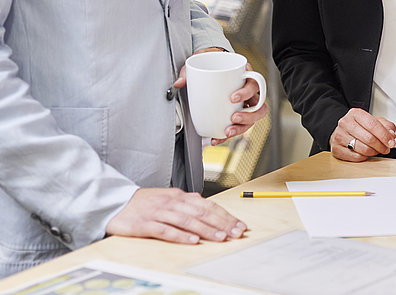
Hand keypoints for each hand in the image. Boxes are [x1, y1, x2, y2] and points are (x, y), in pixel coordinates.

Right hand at [105, 187, 245, 243]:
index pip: (208, 205)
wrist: (115, 202)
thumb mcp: (169, 199)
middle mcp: (172, 203)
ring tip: (220, 237)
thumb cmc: (145, 203)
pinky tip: (192, 240)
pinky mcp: (145, 223)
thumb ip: (188, 205)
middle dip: (222, 223)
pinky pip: (165, 230)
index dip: (225, 215)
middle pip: (202, 212)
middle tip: (236, 232)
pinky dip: (180, 235)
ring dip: (206, 229)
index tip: (239, 225)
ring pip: (187, 220)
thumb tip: (209, 211)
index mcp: (180, 196)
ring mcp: (159, 212)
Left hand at [174, 48, 268, 144]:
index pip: (255, 83)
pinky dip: (228, 135)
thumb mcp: (202, 60)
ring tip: (227, 131)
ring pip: (253, 119)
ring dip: (242, 127)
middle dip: (248, 116)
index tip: (232, 97)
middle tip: (233, 118)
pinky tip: (217, 138)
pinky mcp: (237, 113)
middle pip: (260, 105)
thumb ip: (190, 70)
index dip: (247, 92)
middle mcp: (249, 91)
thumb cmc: (213, 61)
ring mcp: (245, 103)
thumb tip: (179, 82)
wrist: (211, 64)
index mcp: (245, 74)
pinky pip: (238, 127)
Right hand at [331, 108, 395, 161]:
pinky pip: (356, 157)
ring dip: (374, 152)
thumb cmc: (359, 126)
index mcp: (355, 113)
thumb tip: (391, 135)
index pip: (373, 124)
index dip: (384, 135)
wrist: (342, 131)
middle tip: (386, 149)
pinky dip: (365, 157)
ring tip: (377, 150)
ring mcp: (339, 136)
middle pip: (369, 138)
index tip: (391, 142)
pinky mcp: (336, 149)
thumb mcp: (373, 121)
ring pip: (363, 149)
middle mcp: (345, 123)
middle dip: (381, 146)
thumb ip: (386, 126)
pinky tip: (367, 153)